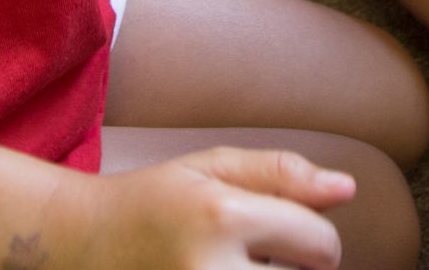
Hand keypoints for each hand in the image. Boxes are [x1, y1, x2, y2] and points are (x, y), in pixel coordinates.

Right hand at [47, 146, 354, 268]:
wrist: (80, 248)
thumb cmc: (154, 202)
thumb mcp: (214, 169)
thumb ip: (285, 175)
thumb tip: (348, 189)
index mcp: (222, 217)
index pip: (320, 244)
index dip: (313, 239)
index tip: (286, 236)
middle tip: (253, 258)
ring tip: (235, 268)